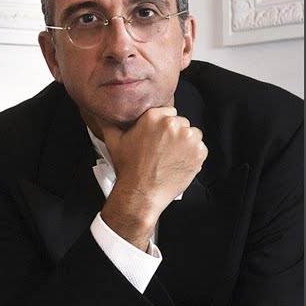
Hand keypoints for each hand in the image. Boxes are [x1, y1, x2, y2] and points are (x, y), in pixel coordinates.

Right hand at [98, 107, 206, 246]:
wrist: (141, 194)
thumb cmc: (129, 170)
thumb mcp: (114, 142)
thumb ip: (110, 124)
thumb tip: (104, 115)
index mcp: (153, 117)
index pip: (168, 111)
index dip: (164, 126)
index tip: (160, 137)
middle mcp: (171, 125)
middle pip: (181, 122)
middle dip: (175, 134)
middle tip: (164, 150)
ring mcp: (187, 138)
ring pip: (192, 134)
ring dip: (186, 144)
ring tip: (172, 158)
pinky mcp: (199, 152)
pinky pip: (201, 148)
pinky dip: (193, 156)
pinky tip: (179, 163)